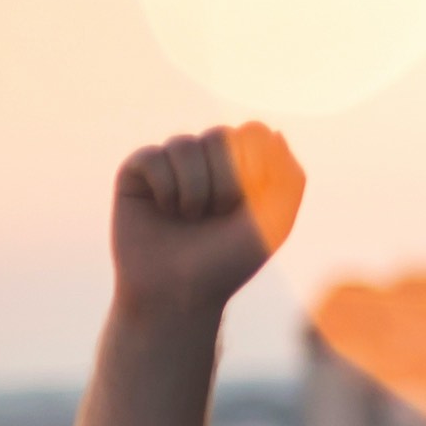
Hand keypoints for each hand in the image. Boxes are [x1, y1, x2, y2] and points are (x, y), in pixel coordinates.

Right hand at [110, 125, 302, 317]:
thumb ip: (289, 178)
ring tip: (190, 217)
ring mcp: (171, 163)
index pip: (253, 132)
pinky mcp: (136, 172)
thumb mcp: (276, 223)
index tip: (249, 204)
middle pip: (220, 135)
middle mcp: (205, 160)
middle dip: (225, 181)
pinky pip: (153, 156)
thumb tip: (273, 132)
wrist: (180, 293)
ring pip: (184, 143)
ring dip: (195, 189)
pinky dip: (165, 187)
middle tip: (218, 215)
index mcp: (242, 167)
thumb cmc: (229, 261)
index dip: (254, 167)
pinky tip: (164, 210)